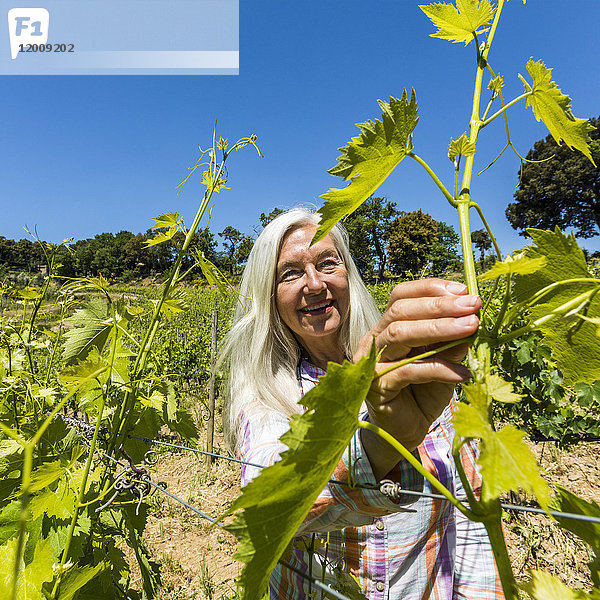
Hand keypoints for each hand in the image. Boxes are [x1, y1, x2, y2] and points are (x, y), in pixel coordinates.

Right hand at [354, 279, 480, 478]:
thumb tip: (472, 319)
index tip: (463, 291)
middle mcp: (374, 339)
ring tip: (471, 328)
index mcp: (387, 326)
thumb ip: (453, 341)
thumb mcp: (444, 360)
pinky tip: (462, 373)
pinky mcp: (376, 387)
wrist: (408, 429)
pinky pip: (407, 371)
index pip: (401, 296)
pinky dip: (438, 369)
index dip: (430, 288)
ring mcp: (372, 363)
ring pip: (400, 335)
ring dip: (439, 329)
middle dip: (439, 306)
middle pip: (400, 311)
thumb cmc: (424, 391)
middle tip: (473, 306)